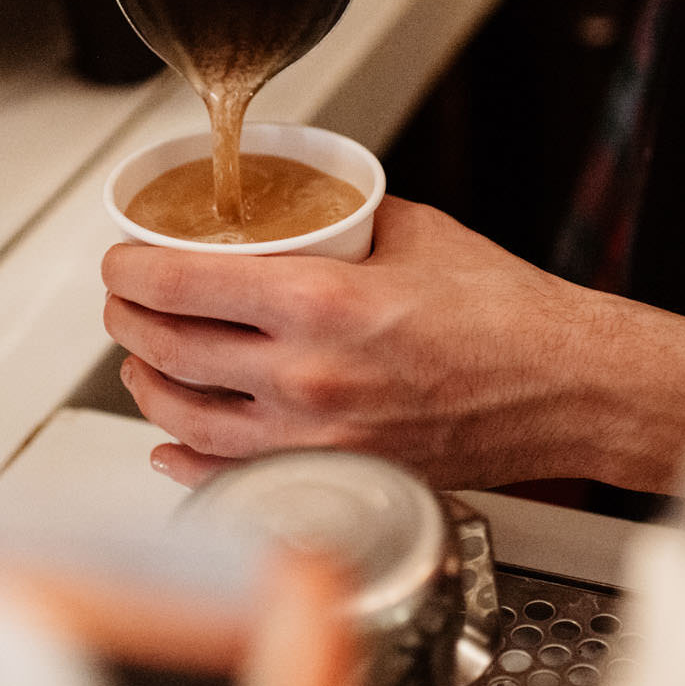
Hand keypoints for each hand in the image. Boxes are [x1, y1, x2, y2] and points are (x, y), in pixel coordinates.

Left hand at [101, 196, 684, 489]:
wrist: (564, 386)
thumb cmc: (508, 316)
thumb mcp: (412, 232)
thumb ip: (340, 218)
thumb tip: (294, 207)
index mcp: (321, 303)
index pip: (180, 284)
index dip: (128, 270)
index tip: (120, 261)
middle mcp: (307, 377)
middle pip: (167, 351)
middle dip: (126, 322)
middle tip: (124, 303)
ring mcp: (316, 439)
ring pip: (184, 418)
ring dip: (146, 384)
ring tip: (143, 360)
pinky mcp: (334, 478)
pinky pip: (227, 477)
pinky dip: (184, 457)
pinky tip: (173, 440)